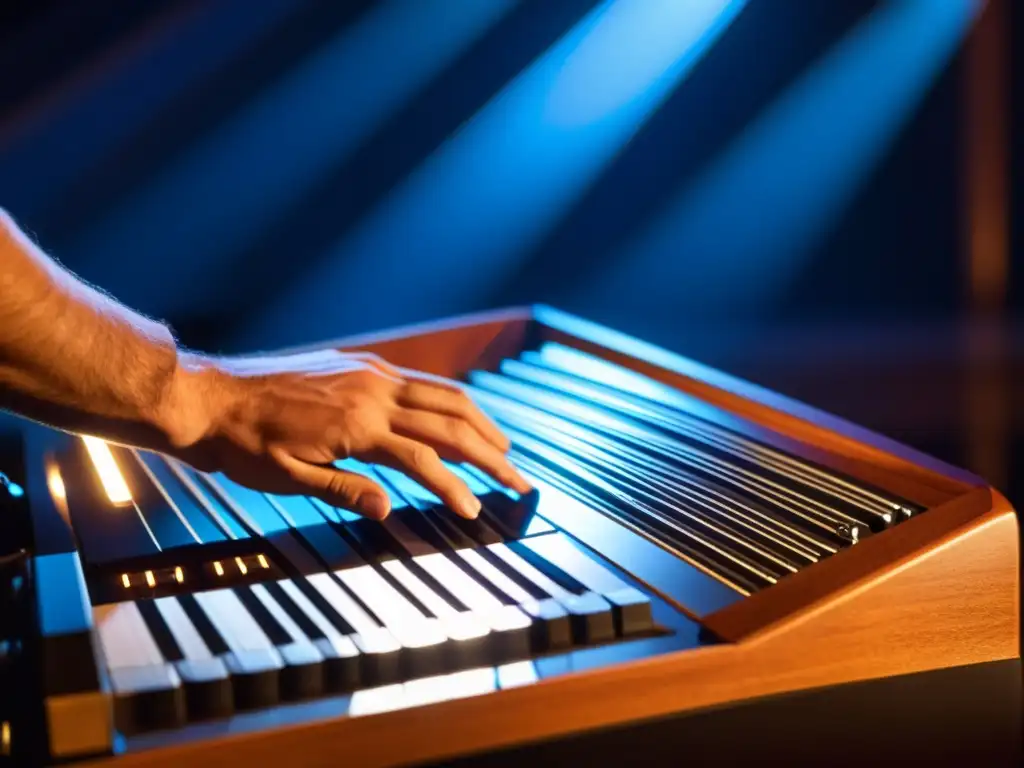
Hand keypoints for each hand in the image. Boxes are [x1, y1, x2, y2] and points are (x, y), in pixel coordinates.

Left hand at [165, 350, 530, 520]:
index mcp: (357, 427)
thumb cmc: (243, 445)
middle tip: (519, 478)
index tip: (478, 511)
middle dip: (490, 452)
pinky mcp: (361, 365)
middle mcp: (373, 393)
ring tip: (504, 445)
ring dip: (479, 420)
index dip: (456, 487)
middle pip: (449, 422)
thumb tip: (392, 509)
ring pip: (441, 394)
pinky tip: (458, 414)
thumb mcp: (288, 479)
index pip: (424, 460)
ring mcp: (369, 374)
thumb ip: (346, 491)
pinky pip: (419, 381)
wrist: (209, 397)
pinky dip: (449, 400)